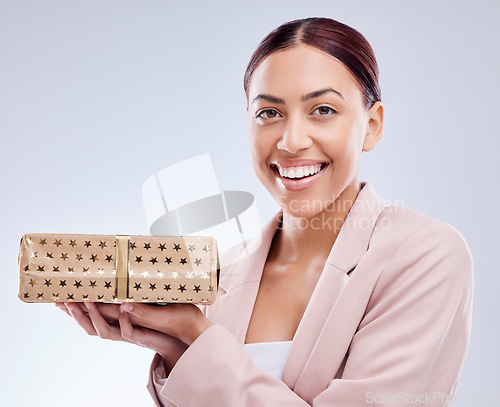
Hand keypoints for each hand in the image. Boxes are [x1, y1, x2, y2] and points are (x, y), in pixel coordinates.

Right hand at [55, 302, 199, 370]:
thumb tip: (123, 272)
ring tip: (87, 302)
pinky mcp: (142, 336)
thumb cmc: (166, 314)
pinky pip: (128, 331)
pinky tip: (124, 308)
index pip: (89, 314)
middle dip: (75, 313)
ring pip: (103, 330)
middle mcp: (118, 327)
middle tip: (64, 301)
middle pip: (89, 324)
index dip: (73, 308)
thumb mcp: (147, 298)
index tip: (58, 298)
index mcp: (116, 318)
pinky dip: (124, 320)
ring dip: (94, 316)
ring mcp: (129, 333)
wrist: (183, 331)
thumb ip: (133, 290)